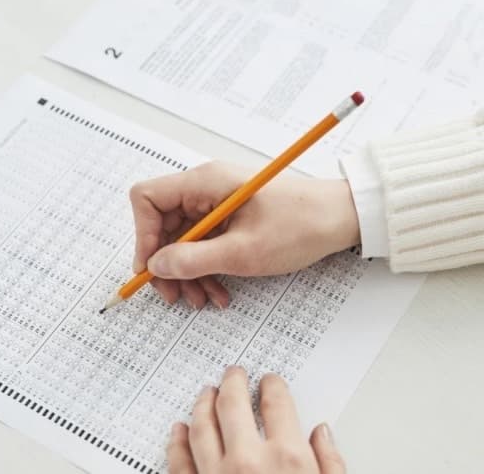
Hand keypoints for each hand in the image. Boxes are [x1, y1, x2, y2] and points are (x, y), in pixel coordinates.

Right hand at [130, 162, 359, 308]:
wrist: (340, 219)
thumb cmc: (300, 226)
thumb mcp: (243, 252)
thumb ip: (194, 260)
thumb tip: (156, 266)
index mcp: (205, 182)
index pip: (147, 198)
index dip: (143, 235)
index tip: (152, 269)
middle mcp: (206, 188)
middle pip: (163, 224)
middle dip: (167, 264)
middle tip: (175, 296)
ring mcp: (218, 203)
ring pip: (183, 239)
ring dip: (188, 272)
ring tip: (202, 300)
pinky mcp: (231, 218)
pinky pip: (205, 243)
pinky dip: (207, 268)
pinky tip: (219, 292)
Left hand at [167, 366, 345, 473]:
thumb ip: (330, 464)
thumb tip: (323, 436)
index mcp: (288, 458)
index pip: (276, 404)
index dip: (272, 386)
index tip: (270, 382)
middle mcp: (249, 462)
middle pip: (233, 405)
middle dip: (232, 382)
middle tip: (233, 373)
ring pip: (201, 427)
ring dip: (202, 405)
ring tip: (206, 393)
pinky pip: (180, 462)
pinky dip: (176, 443)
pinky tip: (178, 431)